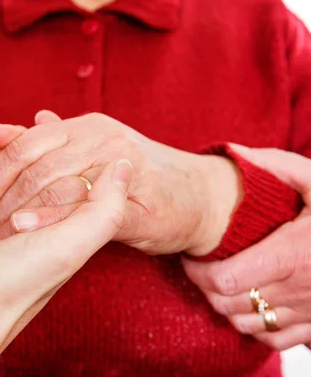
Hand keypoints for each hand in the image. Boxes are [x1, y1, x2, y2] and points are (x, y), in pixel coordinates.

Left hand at [0, 111, 241, 255]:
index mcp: (84, 126)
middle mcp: (98, 137)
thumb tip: (9, 128)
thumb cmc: (137, 178)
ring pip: (51, 181)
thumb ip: (51, 142)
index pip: (26, 142)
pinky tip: (23, 228)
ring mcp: (116, 164)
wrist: (198, 197)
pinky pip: (80, 205)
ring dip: (14, 208)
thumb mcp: (92, 152)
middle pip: (31, 161)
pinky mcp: (131, 198)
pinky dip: (47, 216)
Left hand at [184, 146, 310, 350]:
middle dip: (204, 286)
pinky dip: (253, 325)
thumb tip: (232, 153)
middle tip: (199, 265)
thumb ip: (276, 166)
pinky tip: (248, 301)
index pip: (224, 280)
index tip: (191, 254)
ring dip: (224, 305)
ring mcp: (308, 311)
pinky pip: (273, 339)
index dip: (197, 271)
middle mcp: (298, 289)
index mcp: (292, 254)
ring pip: (245, 323)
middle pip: (228, 304)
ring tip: (219, 280)